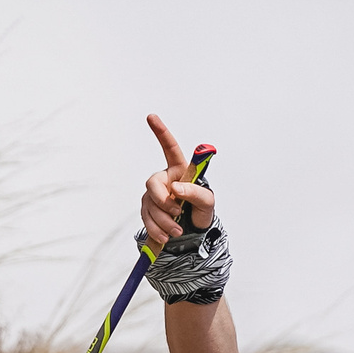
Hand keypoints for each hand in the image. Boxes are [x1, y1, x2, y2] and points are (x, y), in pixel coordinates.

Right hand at [140, 113, 216, 243]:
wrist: (193, 230)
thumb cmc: (201, 209)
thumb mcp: (207, 202)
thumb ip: (195, 193)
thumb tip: (177, 189)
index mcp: (179, 171)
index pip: (169, 148)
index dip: (161, 132)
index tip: (151, 116)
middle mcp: (164, 180)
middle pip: (152, 184)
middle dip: (163, 201)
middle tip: (177, 213)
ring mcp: (153, 196)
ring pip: (150, 206)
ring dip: (164, 222)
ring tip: (177, 231)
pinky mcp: (148, 211)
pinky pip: (146, 219)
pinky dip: (156, 230)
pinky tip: (166, 236)